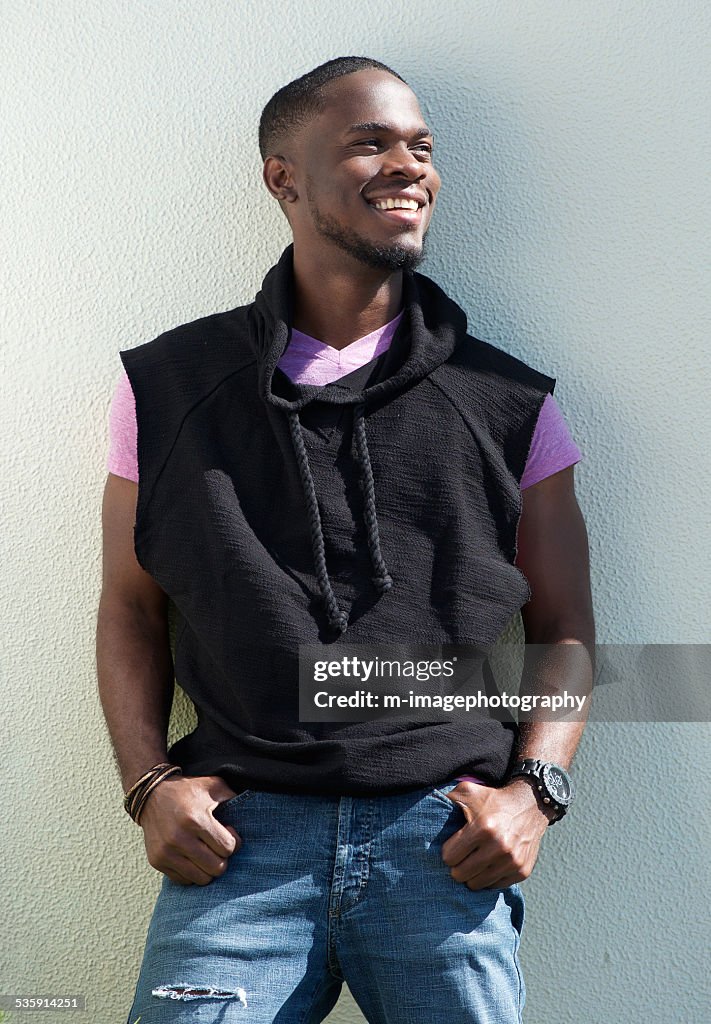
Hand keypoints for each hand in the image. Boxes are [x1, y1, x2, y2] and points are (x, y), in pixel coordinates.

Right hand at [138, 773, 242, 885]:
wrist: (151, 795)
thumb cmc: (188, 790)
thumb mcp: (214, 785)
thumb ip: (233, 798)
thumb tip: (251, 814)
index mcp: (196, 820)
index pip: (227, 848)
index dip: (233, 842)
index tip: (227, 832)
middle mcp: (179, 838)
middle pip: (216, 868)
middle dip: (222, 858)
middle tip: (218, 846)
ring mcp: (166, 852)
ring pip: (201, 879)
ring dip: (208, 868)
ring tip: (206, 853)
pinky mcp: (157, 861)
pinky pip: (184, 880)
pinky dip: (192, 872)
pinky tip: (192, 857)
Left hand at [440, 778, 555, 889]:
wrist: (530, 805)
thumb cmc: (494, 800)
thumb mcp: (469, 791)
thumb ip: (447, 799)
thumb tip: (426, 809)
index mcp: (482, 828)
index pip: (450, 857)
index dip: (448, 853)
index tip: (453, 847)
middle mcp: (499, 847)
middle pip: (461, 874)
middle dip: (457, 866)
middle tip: (461, 857)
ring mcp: (512, 861)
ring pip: (477, 884)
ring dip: (472, 874)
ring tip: (474, 861)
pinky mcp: (522, 871)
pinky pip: (495, 886)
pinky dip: (489, 878)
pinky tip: (490, 864)